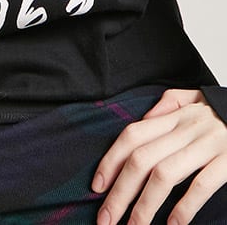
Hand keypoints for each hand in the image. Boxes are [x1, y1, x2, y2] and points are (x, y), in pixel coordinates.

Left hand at [93, 89, 226, 223]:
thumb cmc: (223, 112)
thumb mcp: (194, 99)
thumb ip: (167, 106)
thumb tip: (145, 119)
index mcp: (175, 117)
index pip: (132, 136)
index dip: (110, 161)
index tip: (97, 187)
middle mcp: (187, 129)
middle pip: (141, 160)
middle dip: (120, 192)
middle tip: (106, 218)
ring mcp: (208, 145)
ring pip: (164, 175)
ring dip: (144, 205)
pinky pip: (201, 185)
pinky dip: (185, 207)